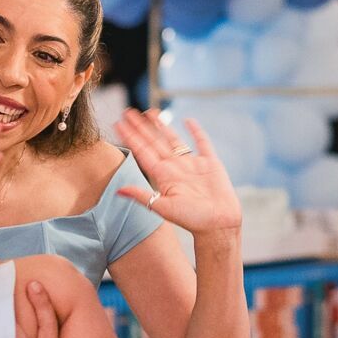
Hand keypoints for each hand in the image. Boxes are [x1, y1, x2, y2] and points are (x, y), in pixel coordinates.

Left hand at [114, 108, 241, 243]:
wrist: (218, 225)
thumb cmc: (192, 220)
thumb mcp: (163, 208)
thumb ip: (142, 196)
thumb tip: (118, 190)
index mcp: (163, 176)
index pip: (142, 151)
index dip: (131, 137)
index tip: (118, 124)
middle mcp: (175, 168)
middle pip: (154, 142)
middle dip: (141, 127)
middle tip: (128, 112)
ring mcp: (192, 164)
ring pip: (174, 139)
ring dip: (162, 126)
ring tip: (150, 112)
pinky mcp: (210, 164)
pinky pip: (202, 143)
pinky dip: (196, 131)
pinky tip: (188, 121)